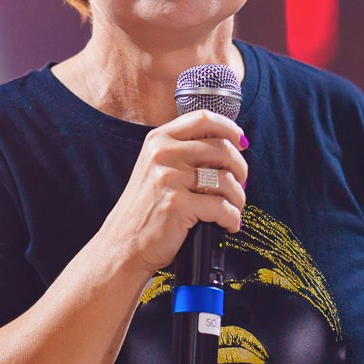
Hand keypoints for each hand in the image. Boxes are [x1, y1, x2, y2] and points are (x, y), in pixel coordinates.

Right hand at [98, 110, 247, 275]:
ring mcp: (169, 178)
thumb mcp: (157, 168)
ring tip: (233, 209)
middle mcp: (162, 153)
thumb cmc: (146, 208)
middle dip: (240, 169)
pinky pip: (222, 207)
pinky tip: (228, 224)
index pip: (204, 119)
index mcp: (159, 139)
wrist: (123, 243)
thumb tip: (230, 146)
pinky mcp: (177, 205)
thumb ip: (184, 152)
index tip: (241, 143)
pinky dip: (232, 218)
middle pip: (222, 148)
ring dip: (238, 198)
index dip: (230, 129)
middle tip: (240, 185)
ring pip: (226, 179)